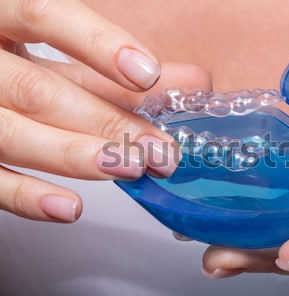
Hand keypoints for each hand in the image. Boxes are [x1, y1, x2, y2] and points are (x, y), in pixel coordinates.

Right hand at [0, 0, 210, 222]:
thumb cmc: (17, 63)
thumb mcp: (58, 54)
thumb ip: (116, 67)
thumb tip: (192, 81)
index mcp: (1, 17)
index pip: (44, 15)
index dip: (97, 43)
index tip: (148, 74)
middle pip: (37, 90)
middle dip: (106, 122)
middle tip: (159, 149)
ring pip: (11, 133)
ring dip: (75, 156)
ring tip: (129, 168)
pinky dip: (27, 196)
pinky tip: (70, 207)